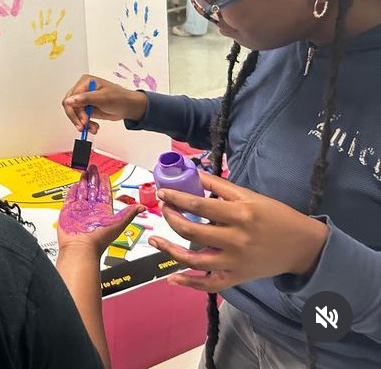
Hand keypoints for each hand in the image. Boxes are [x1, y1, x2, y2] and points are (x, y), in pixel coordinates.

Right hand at [58, 164, 145, 256]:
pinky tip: (75, 184)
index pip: (104, 193)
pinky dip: (73, 190)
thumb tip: (142, 207)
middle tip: (93, 167)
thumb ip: (129, 213)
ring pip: (82, 191)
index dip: (105, 183)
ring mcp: (80, 209)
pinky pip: (71, 197)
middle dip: (93, 177)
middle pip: (93, 189)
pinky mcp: (68, 211)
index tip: (104, 175)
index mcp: (103, 210)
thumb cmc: (98, 239)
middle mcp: (91, 209)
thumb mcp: (118, 224)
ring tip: (85, 171)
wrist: (80, 248)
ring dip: (84, 181)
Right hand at [62, 75, 148, 133]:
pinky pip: (80, 118)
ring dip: (82, 123)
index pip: (71, 97)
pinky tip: (93, 127)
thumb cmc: (119, 98)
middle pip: (70, 106)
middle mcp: (82, 90)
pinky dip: (86, 125)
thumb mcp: (102, 98)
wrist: (129, 107)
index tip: (83, 120)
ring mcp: (84, 100)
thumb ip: (84, 99)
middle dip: (78, 118)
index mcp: (85, 82)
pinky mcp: (86, 109)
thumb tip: (69, 101)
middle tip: (84, 126)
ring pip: (74, 114)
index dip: (75, 111)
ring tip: (92, 128)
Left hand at [148, 171, 329, 292]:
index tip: (162, 192)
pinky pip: (209, 284)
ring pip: (194, 260)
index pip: (199, 205)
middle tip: (164, 209)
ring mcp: (235, 262)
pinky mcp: (237, 278)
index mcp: (240, 214)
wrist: (302, 246)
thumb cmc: (275, 215)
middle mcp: (236, 239)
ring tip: (155, 240)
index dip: (176, 198)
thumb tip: (193, 172)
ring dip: (170, 250)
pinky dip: (189, 283)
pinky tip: (172, 279)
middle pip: (192, 232)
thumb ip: (219, 186)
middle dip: (171, 218)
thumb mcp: (249, 195)